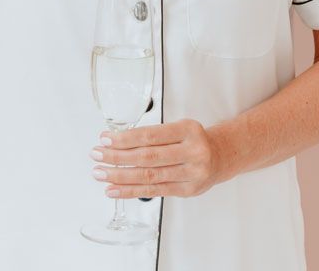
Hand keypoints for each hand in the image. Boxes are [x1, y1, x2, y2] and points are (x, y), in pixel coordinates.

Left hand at [90, 119, 230, 198]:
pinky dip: (131, 191)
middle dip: (117, 157)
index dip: (125, 138)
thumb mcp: (179, 127)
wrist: (221, 156)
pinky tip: (114, 189)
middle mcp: (192, 152)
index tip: (105, 138)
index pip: (150, 135)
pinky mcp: (187, 191)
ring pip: (149, 177)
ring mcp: (191, 174)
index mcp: (188, 130)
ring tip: (100, 173)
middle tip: (96, 155)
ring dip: (120, 176)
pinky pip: (154, 191)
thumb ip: (154, 134)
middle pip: (147, 157)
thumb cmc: (193, 139)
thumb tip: (116, 140)